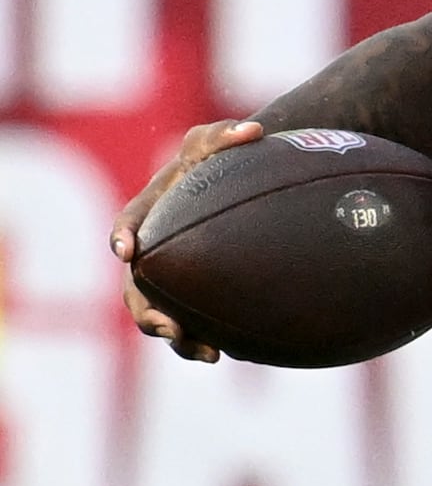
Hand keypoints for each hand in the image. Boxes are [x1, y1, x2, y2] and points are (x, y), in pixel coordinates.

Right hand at [110, 119, 262, 359]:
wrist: (233, 191)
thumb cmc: (218, 162)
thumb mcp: (216, 141)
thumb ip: (226, 134)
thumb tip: (254, 131)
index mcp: (147, 215)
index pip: (129, 224)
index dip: (123, 237)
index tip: (126, 252)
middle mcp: (152, 254)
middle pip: (137, 289)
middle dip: (148, 313)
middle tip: (169, 326)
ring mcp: (170, 280)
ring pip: (163, 318)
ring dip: (179, 340)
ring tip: (209, 353)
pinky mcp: (192, 300)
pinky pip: (192, 327)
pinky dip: (204, 341)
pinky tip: (230, 352)